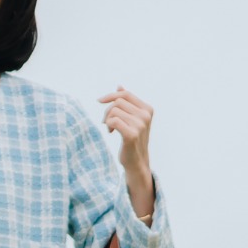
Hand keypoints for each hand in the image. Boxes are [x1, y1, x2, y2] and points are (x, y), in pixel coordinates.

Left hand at [100, 87, 154, 212]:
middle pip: (118, 102)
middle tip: (106, 122)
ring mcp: (140, 125)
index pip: (125, 94)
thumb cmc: (133, 139)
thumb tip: (119, 85)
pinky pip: (113, 121)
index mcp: (147, 109)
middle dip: (107, 111)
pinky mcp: (132, 135)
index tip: (99, 101)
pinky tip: (111, 132)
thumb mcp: (131, 118)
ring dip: (107, 119)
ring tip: (110, 128)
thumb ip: (127, 102)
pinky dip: (108, 125)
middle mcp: (146, 115)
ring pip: (114, 111)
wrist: (137, 161)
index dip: (110, 95)